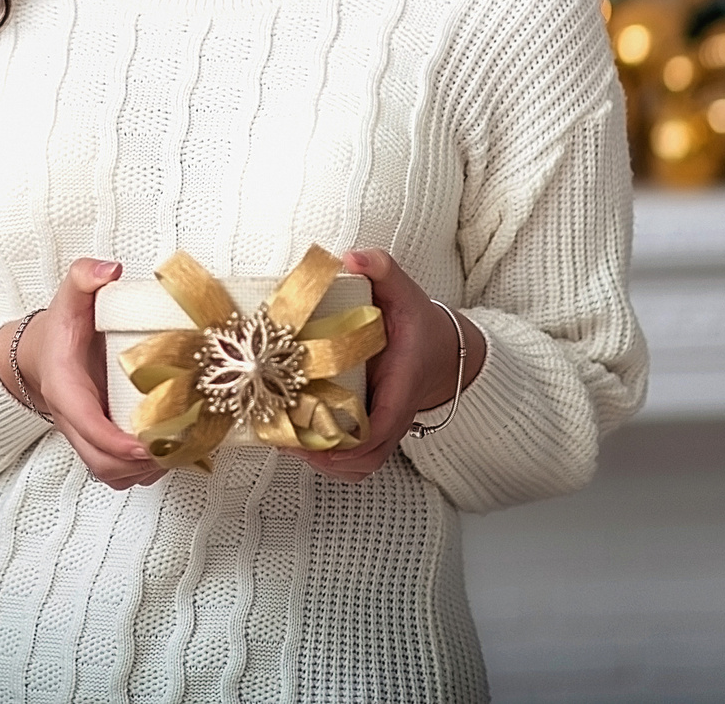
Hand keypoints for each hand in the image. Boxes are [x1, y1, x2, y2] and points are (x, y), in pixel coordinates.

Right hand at [0, 258, 164, 491]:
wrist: (43, 352)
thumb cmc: (62, 329)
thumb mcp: (70, 296)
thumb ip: (84, 276)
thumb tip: (109, 270)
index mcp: (65, 388)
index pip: (86, 424)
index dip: (116, 441)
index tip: (145, 444)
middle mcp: (72, 420)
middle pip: (99, 461)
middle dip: (137, 464)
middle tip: (176, 447)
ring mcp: (86, 436)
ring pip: (109, 472)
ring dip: (143, 471)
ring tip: (179, 451)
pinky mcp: (100, 442)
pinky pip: (117, 471)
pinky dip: (142, 471)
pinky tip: (169, 453)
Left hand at [296, 249, 475, 482]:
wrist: (440, 351)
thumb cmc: (418, 324)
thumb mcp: (404, 290)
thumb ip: (382, 268)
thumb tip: (352, 258)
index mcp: (403, 382)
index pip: (387, 421)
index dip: (356, 437)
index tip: (321, 435)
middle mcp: (396, 413)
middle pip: (368, 455)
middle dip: (327, 455)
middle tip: (284, 437)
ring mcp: (385, 428)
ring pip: (361, 465)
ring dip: (325, 463)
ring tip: (285, 445)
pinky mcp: (373, 433)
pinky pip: (357, 462)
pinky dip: (331, 464)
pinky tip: (299, 449)